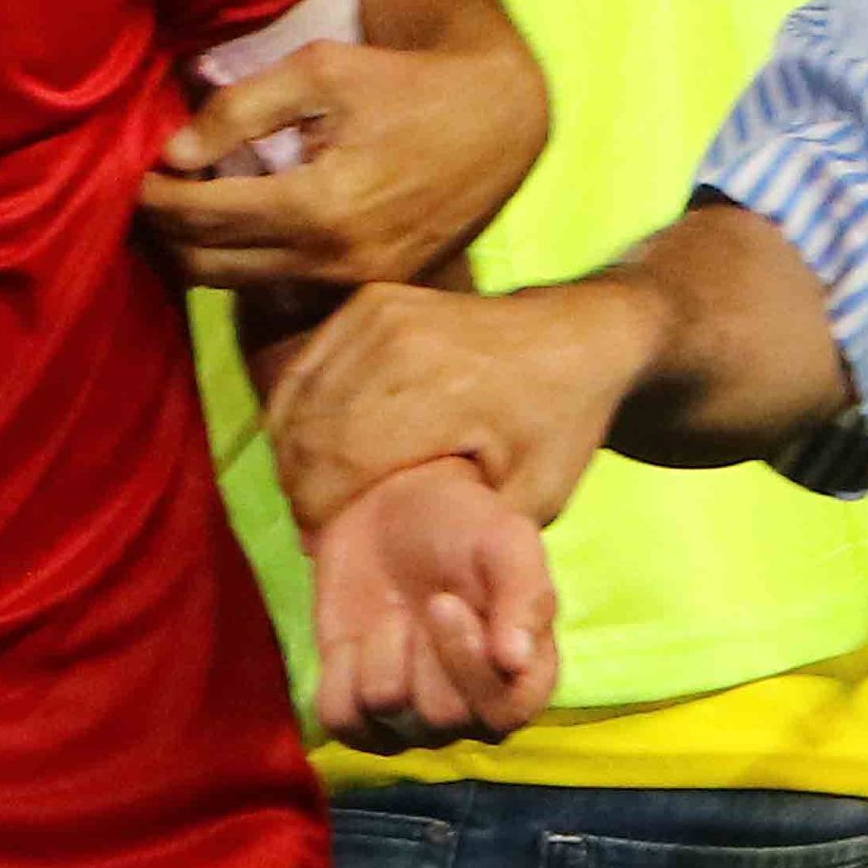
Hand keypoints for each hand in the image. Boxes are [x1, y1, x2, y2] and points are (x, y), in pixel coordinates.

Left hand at [144, 39, 546, 292]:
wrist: (499, 122)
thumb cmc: (406, 85)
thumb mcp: (321, 71)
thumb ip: (239, 109)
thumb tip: (172, 153)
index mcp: (318, 206)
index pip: (199, 218)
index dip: (153, 196)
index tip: (136, 171)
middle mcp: (332, 261)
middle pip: (204, 267)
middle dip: (164, 230)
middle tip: (155, 189)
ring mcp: (351, 285)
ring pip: (235, 287)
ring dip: (199, 250)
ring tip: (194, 198)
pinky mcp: (366, 291)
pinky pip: (278, 289)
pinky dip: (244, 260)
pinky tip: (242, 218)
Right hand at [261, 277, 657, 533]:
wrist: (577, 335)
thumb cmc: (558, 424)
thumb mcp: (535, 497)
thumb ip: (467, 534)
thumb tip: (396, 566)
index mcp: (438, 391)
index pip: (338, 460)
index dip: (317, 510)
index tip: (321, 545)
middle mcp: (396, 343)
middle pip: (308, 429)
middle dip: (298, 486)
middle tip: (312, 525)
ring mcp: (378, 314)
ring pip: (297, 396)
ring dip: (291, 450)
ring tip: (310, 490)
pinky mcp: (368, 302)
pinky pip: (306, 367)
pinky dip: (297, 411)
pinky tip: (312, 445)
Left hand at [311, 459, 562, 752]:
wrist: (389, 508)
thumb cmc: (462, 527)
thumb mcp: (506, 540)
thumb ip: (524, 594)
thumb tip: (515, 661)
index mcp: (525, 677)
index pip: (503, 713)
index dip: (467, 662)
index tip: (444, 600)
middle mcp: (473, 709)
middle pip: (443, 716)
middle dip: (422, 647)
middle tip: (426, 598)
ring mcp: (415, 717)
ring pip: (386, 712)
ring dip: (379, 650)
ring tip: (394, 613)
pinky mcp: (360, 710)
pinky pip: (340, 721)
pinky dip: (337, 674)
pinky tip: (354, 640)